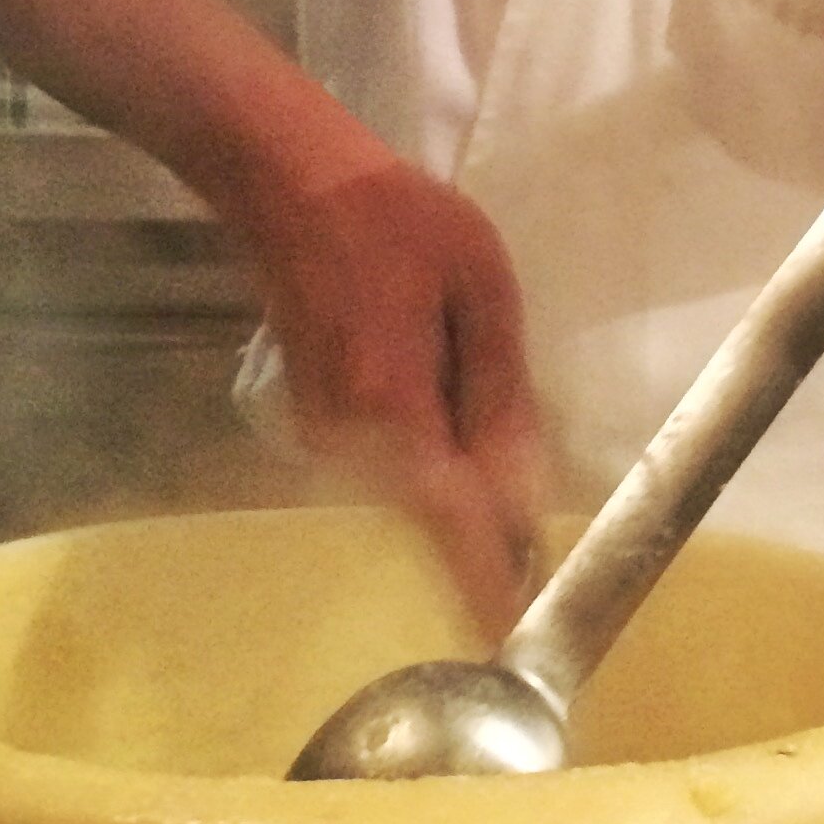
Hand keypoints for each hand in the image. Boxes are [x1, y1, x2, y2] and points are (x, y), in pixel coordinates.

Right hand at [238, 135, 548, 641]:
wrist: (287, 183)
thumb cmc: (397, 222)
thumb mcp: (480, 288)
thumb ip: (501, 393)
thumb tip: (521, 488)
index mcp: (394, 411)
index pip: (450, 525)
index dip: (485, 583)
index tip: (511, 640)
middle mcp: (348, 444)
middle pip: (432, 514)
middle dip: (486, 525)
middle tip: (535, 527)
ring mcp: (323, 438)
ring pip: (410, 490)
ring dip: (458, 482)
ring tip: (489, 428)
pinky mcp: (312, 425)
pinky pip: (387, 463)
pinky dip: (427, 455)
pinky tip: (448, 397)